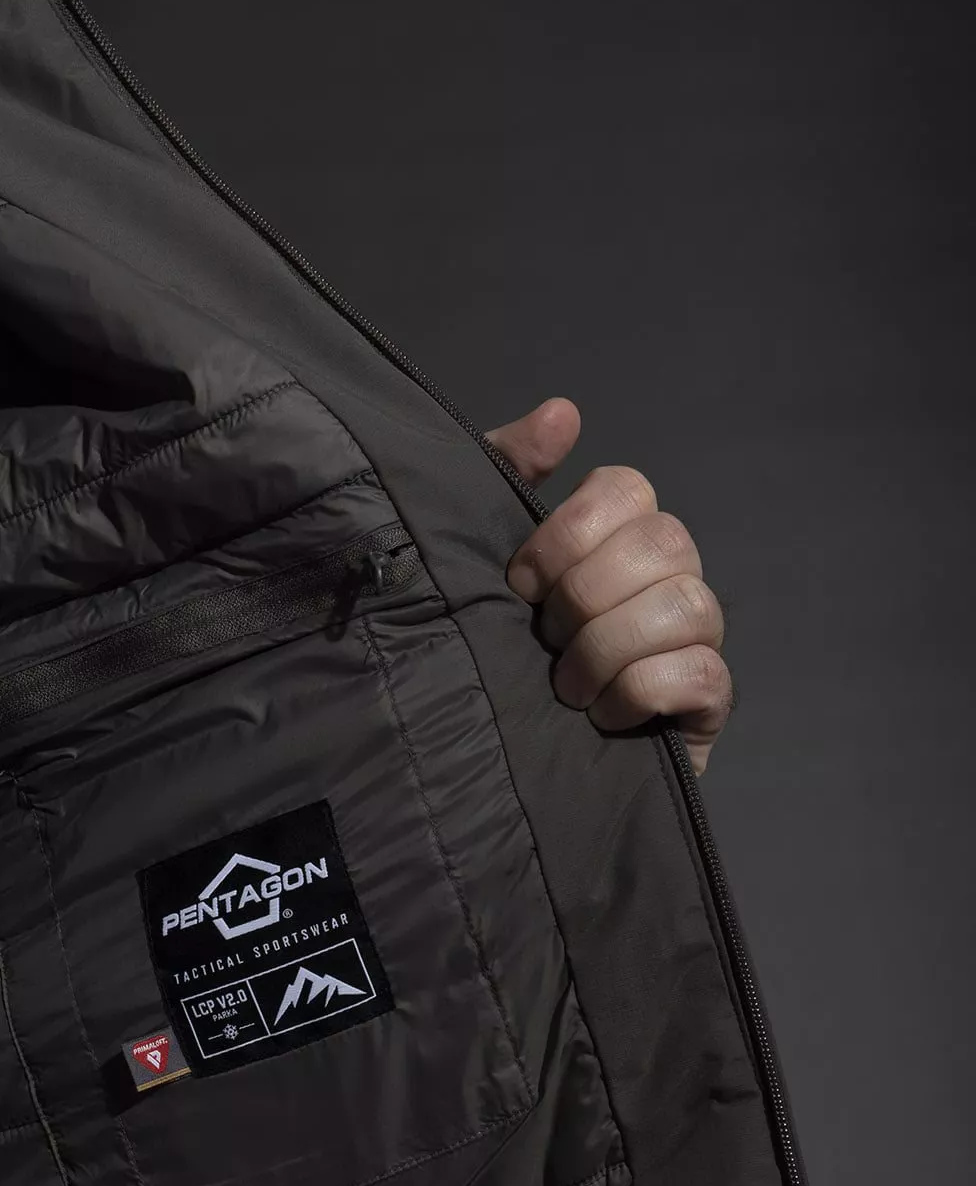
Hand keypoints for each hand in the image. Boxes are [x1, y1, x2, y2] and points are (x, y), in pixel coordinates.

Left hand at [488, 398, 732, 773]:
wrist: (498, 772)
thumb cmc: (493, 657)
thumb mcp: (477, 560)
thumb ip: (505, 477)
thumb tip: (562, 413)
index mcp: (615, 540)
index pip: (626, 488)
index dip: (566, 533)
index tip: (517, 584)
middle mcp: (666, 578)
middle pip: (663, 540)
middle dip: (585, 596)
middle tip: (544, 642)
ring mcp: (694, 638)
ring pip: (686, 604)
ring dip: (608, 648)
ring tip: (566, 689)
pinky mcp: (708, 703)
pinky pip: (701, 671)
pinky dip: (640, 691)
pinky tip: (603, 715)